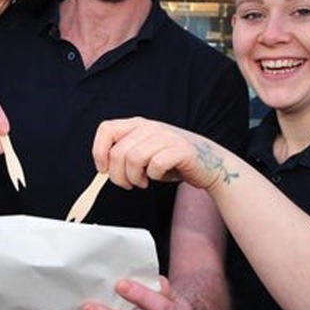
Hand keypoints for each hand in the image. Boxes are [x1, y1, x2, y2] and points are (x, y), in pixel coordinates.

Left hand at [92, 117, 223, 191]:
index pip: (107, 129)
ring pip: (134, 158)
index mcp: (138, 125)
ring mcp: (166, 136)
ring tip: (143, 182)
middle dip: (118, 176)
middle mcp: (150, 127)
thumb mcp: (144, 153)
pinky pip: (156, 165)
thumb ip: (124, 155)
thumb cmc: (173, 161)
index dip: (99, 151)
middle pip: (118, 152)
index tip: (103, 169)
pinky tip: (159, 177)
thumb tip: (103, 170)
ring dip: (135, 178)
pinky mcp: (180, 149)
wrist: (210, 163)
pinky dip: (154, 176)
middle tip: (128, 184)